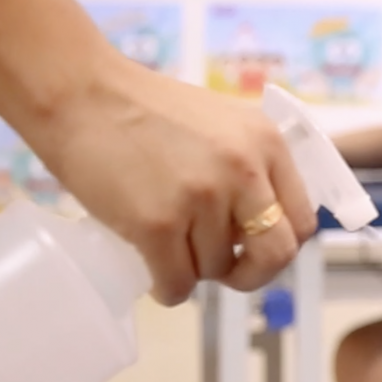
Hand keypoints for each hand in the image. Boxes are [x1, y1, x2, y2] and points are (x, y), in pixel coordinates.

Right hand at [32, 59, 318, 304]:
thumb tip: (258, 222)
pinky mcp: (157, 223)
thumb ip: (249, 164)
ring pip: (217, 269)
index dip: (279, 242)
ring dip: (195, 270)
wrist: (79, 92)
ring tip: (170, 249)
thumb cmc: (143, 108)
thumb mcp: (222, 123)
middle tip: (227, 271)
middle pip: (276, 254)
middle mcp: (244, 170)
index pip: (303, 220)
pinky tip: (157, 277)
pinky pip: (177, 282)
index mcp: (267, 143)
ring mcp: (202, 198)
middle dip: (253, 273)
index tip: (254, 247)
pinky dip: (168, 289)